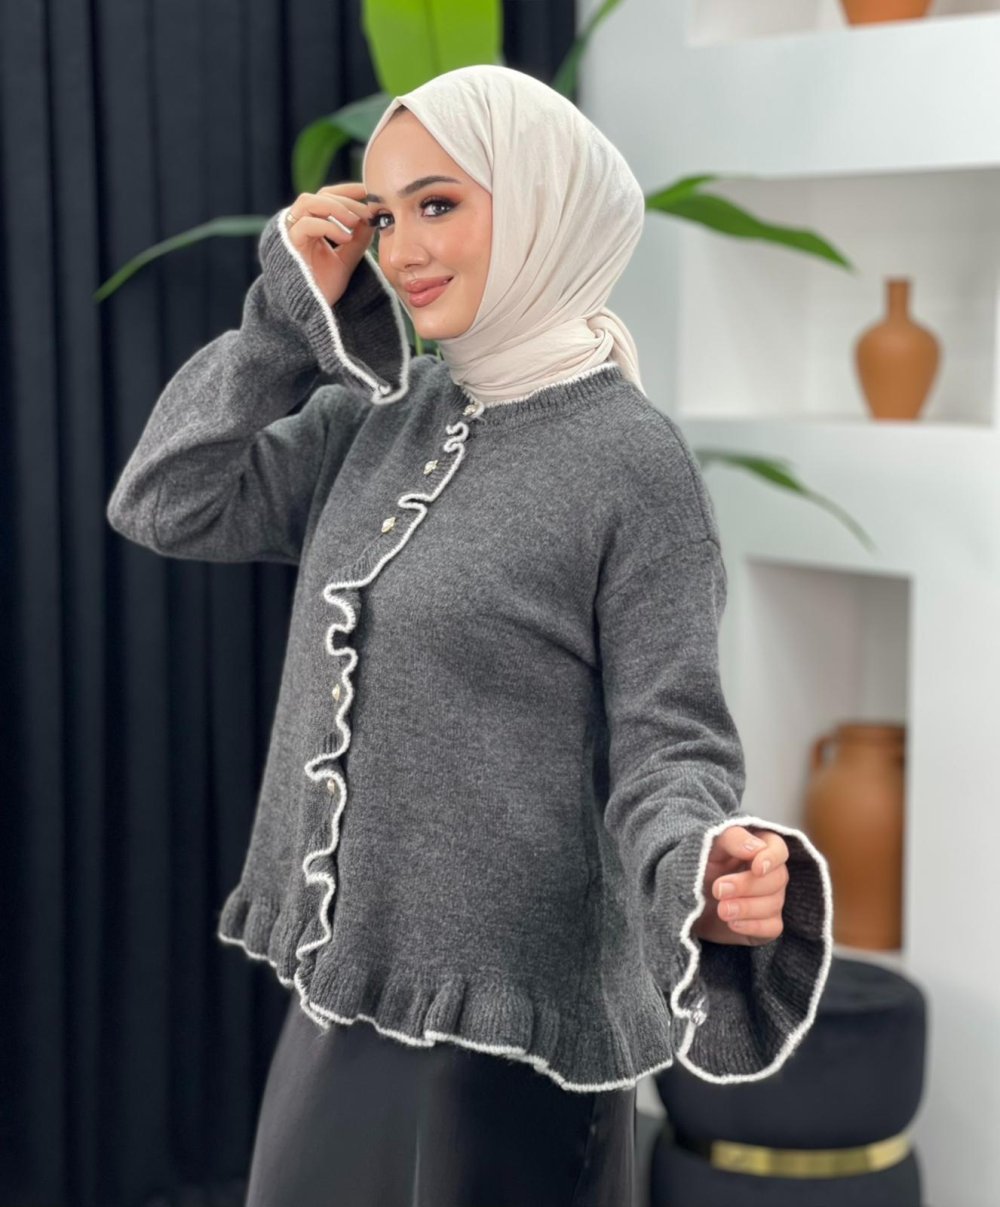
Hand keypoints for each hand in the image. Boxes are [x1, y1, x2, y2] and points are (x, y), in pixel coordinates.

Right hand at [284, 183, 375, 306]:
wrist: (311, 312)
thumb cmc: (323, 288)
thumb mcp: (346, 260)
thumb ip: (357, 240)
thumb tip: (371, 219)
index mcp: (311, 225)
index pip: (327, 197)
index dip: (347, 192)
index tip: (368, 192)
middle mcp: (298, 225)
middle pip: (320, 196)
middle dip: (346, 200)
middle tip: (367, 211)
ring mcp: (290, 233)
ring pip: (308, 202)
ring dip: (335, 207)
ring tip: (356, 221)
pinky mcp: (287, 244)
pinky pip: (306, 224)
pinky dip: (328, 226)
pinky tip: (345, 238)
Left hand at [691, 825, 788, 946]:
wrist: (685, 898)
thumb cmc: (700, 863)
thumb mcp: (710, 844)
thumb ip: (733, 839)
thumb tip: (756, 848)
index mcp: (759, 848)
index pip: (779, 849)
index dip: (772, 858)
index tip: (756, 868)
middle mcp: (770, 873)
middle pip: (777, 879)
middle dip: (747, 886)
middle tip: (718, 889)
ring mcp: (770, 899)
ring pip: (774, 904)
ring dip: (747, 908)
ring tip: (721, 910)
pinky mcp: (765, 924)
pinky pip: (772, 928)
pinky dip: (753, 926)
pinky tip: (732, 923)